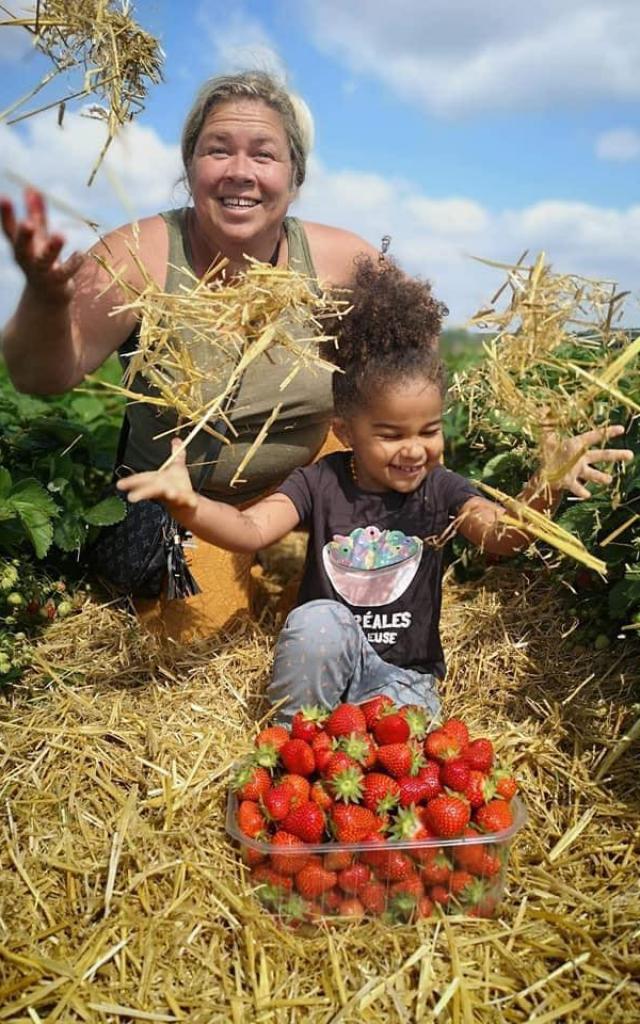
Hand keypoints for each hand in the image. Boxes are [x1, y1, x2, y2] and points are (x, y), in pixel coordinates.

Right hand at [0, 187, 83, 301]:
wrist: (48, 297)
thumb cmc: (42, 260)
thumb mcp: (39, 237)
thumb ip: (36, 214)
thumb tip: (30, 188)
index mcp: (21, 247)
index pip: (9, 230)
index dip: (6, 215)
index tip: (4, 197)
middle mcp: (28, 260)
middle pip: (22, 248)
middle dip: (24, 236)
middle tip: (26, 223)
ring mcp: (42, 272)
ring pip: (45, 261)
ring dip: (53, 249)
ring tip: (61, 235)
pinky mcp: (58, 282)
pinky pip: (66, 273)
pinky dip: (73, 264)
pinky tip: (80, 254)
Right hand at [116, 440, 197, 508]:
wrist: (188, 503)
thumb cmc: (178, 485)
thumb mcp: (177, 467)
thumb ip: (176, 454)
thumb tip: (177, 439)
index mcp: (157, 480)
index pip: (142, 479)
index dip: (130, 482)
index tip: (119, 485)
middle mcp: (163, 489)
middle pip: (151, 490)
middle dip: (142, 492)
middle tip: (131, 498)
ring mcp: (174, 497)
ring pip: (168, 496)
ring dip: (169, 494)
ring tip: (171, 493)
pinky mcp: (185, 502)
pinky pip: (187, 502)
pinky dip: (189, 502)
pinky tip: (193, 502)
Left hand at [541, 424, 633, 498]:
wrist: (544, 473)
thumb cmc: (549, 453)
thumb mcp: (545, 437)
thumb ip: (546, 422)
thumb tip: (543, 406)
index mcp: (577, 445)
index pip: (594, 437)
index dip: (607, 433)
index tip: (621, 429)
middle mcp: (581, 459)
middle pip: (601, 456)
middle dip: (616, 455)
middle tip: (631, 455)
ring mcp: (577, 471)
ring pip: (592, 474)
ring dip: (600, 477)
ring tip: (609, 480)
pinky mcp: (570, 482)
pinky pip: (577, 486)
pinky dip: (582, 490)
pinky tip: (587, 494)